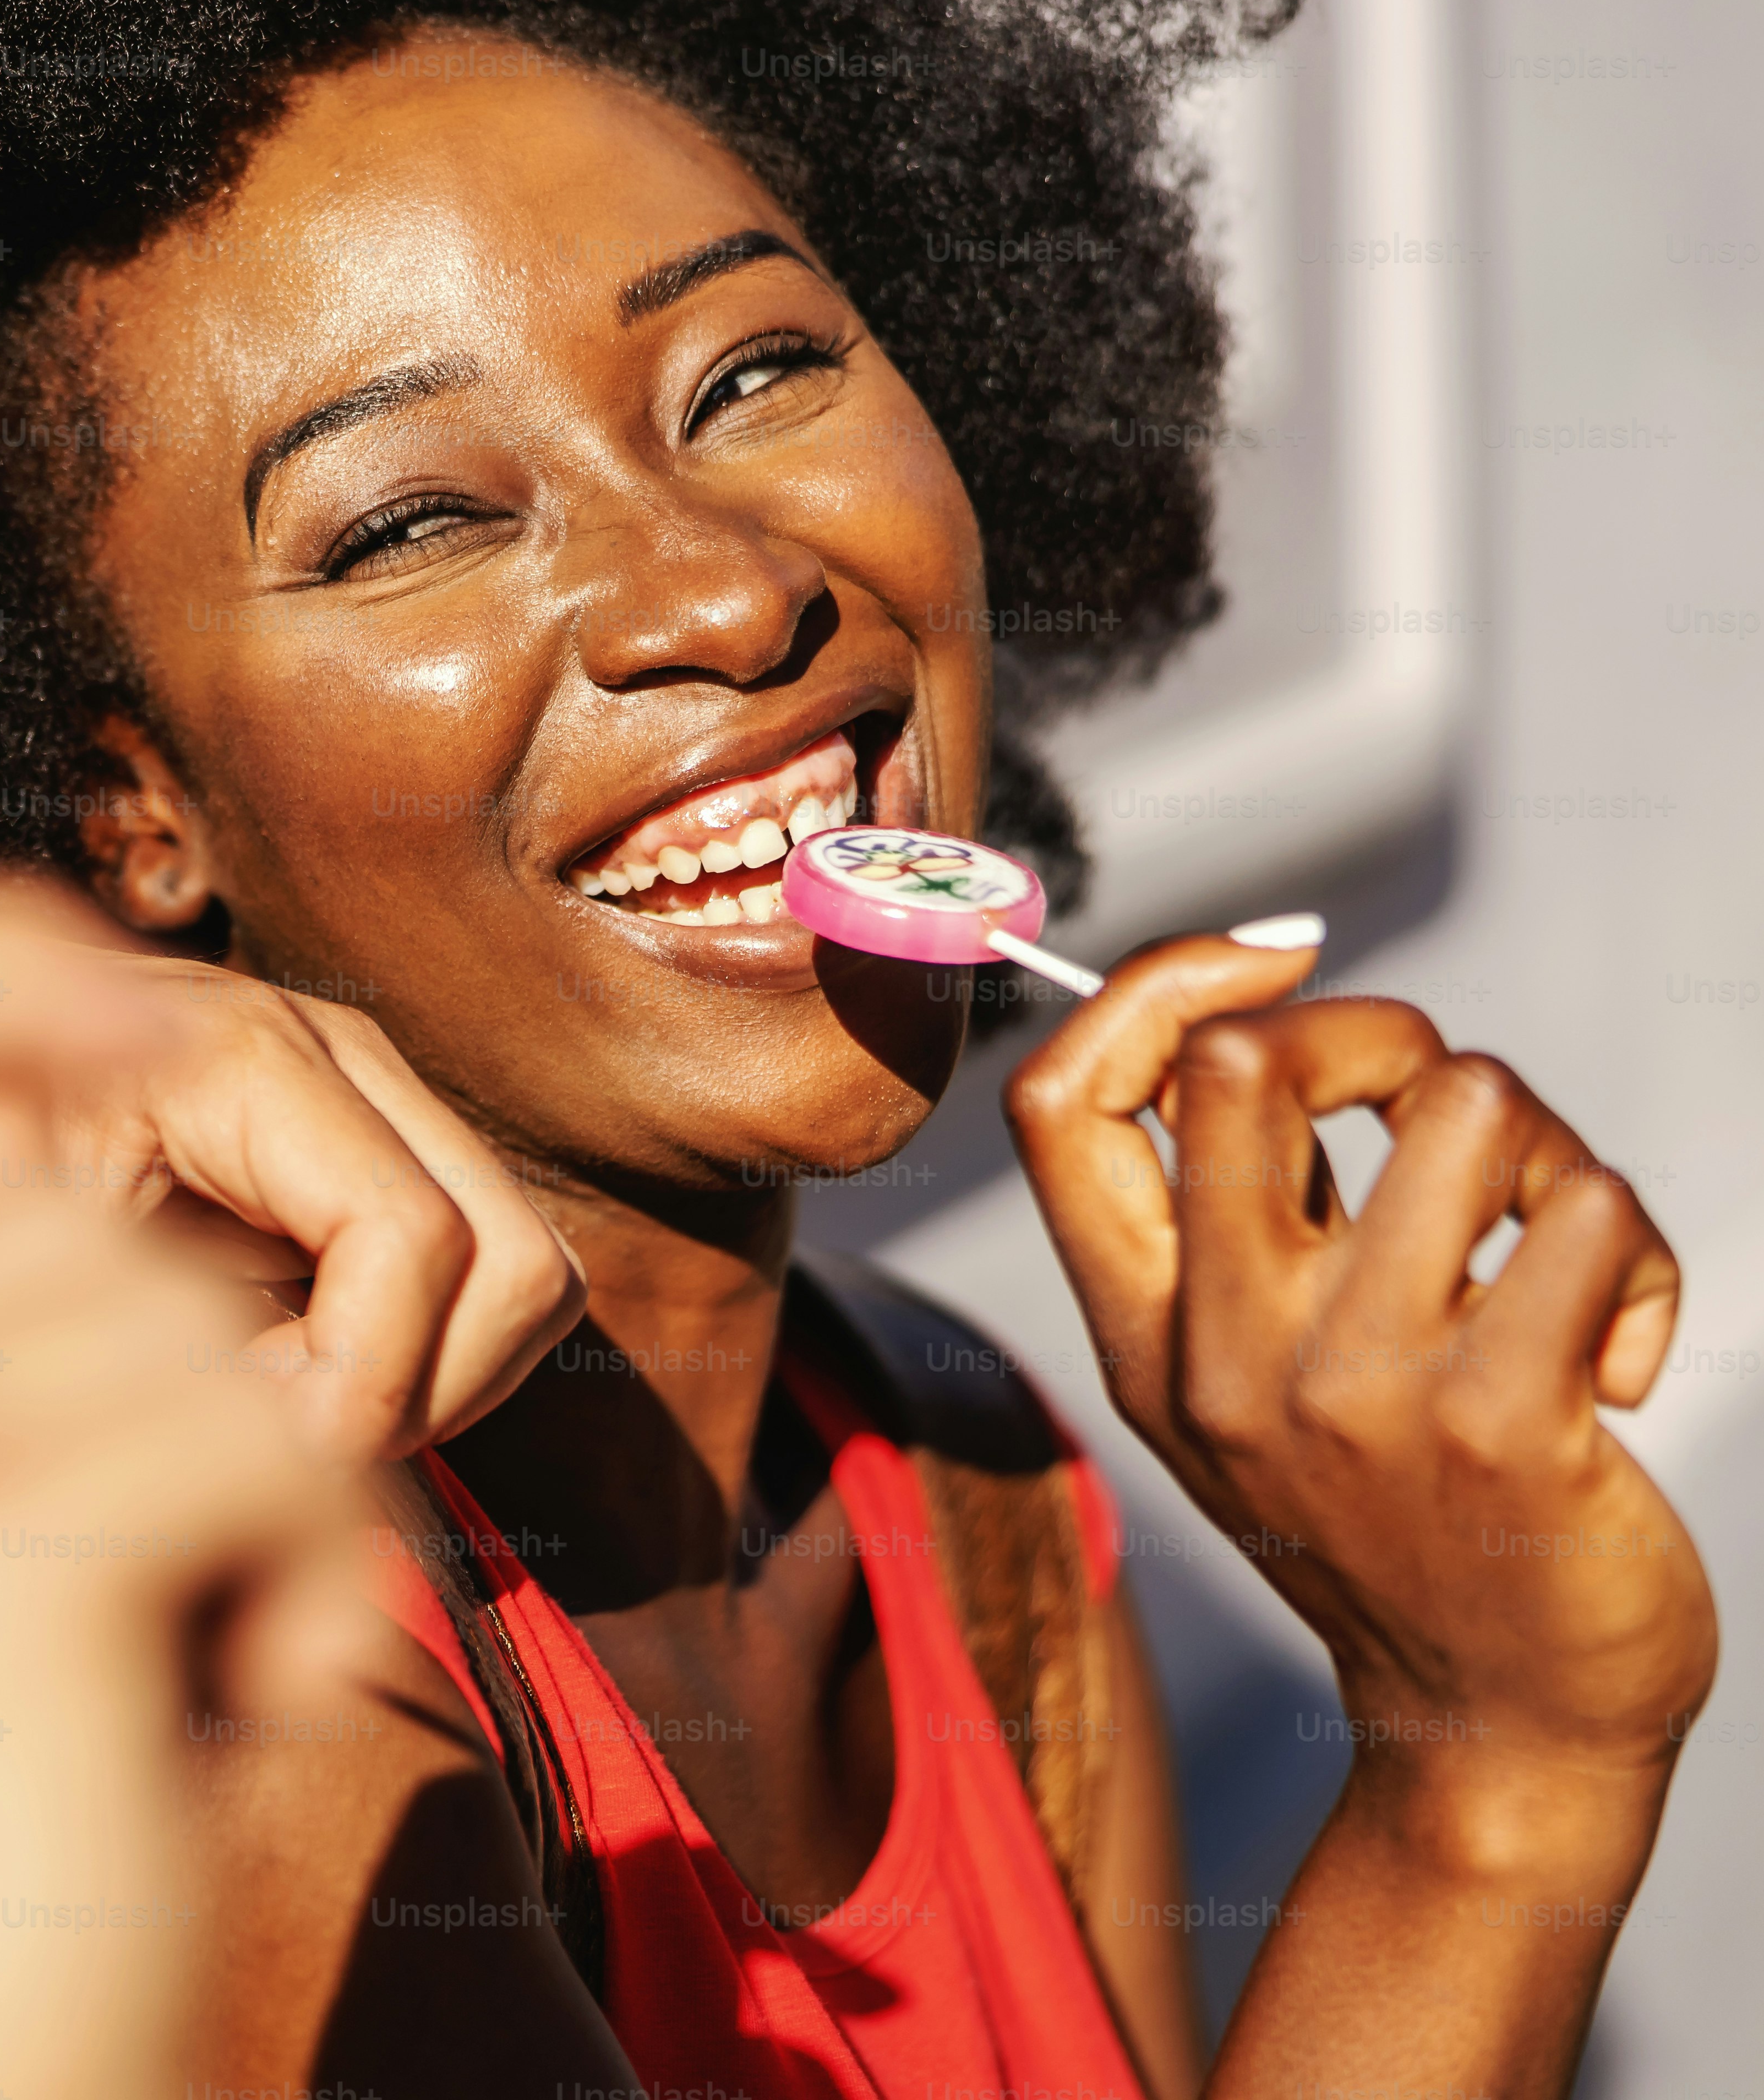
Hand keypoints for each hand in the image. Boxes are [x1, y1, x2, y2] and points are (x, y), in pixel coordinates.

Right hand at [0, 881, 376, 2099]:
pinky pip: (263, 1441)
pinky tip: (223, 1734)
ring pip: (171, 1323)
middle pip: (22, 1203)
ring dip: (239, 1495)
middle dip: (146, 1376)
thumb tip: (2, 1113)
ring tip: (152, 1699)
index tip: (116, 998)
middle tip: (122, 1605)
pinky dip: (312, 1586)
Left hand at [29, 945, 581, 1462]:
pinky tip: (286, 1381)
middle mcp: (341, 1056)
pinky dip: (418, 1364)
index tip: (264, 1455)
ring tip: (278, 1413)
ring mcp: (378, 1096)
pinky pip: (487, 1286)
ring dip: (431, 1385)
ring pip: (525, 1285)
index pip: (408, 1238)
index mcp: (244, 1057)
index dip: (360, 1382)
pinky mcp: (387, 1149)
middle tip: (280, 1448)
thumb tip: (222, 1400)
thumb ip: (70, 1275)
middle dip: (419, 1394)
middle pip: (513, 1266)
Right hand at [1005, 935, 1713, 1806]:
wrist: (1497, 1729)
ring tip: (1553, 1245)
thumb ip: (1227, 1228)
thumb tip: (1259, 1026)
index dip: (1160, 985)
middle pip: (1244, 1063)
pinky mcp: (1509, 1424)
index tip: (1270, 968)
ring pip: (1469, 1105)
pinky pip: (1591, 1216)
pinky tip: (1614, 1350)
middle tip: (1431, 1113)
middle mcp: (1228, 1356)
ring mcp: (1362, 1391)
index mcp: (1147, 1334)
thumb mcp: (1239, 1385)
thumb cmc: (1389, 1521)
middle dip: (1374, 1030)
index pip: (1061, 1100)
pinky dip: (1636, 1259)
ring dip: (1547, 1148)